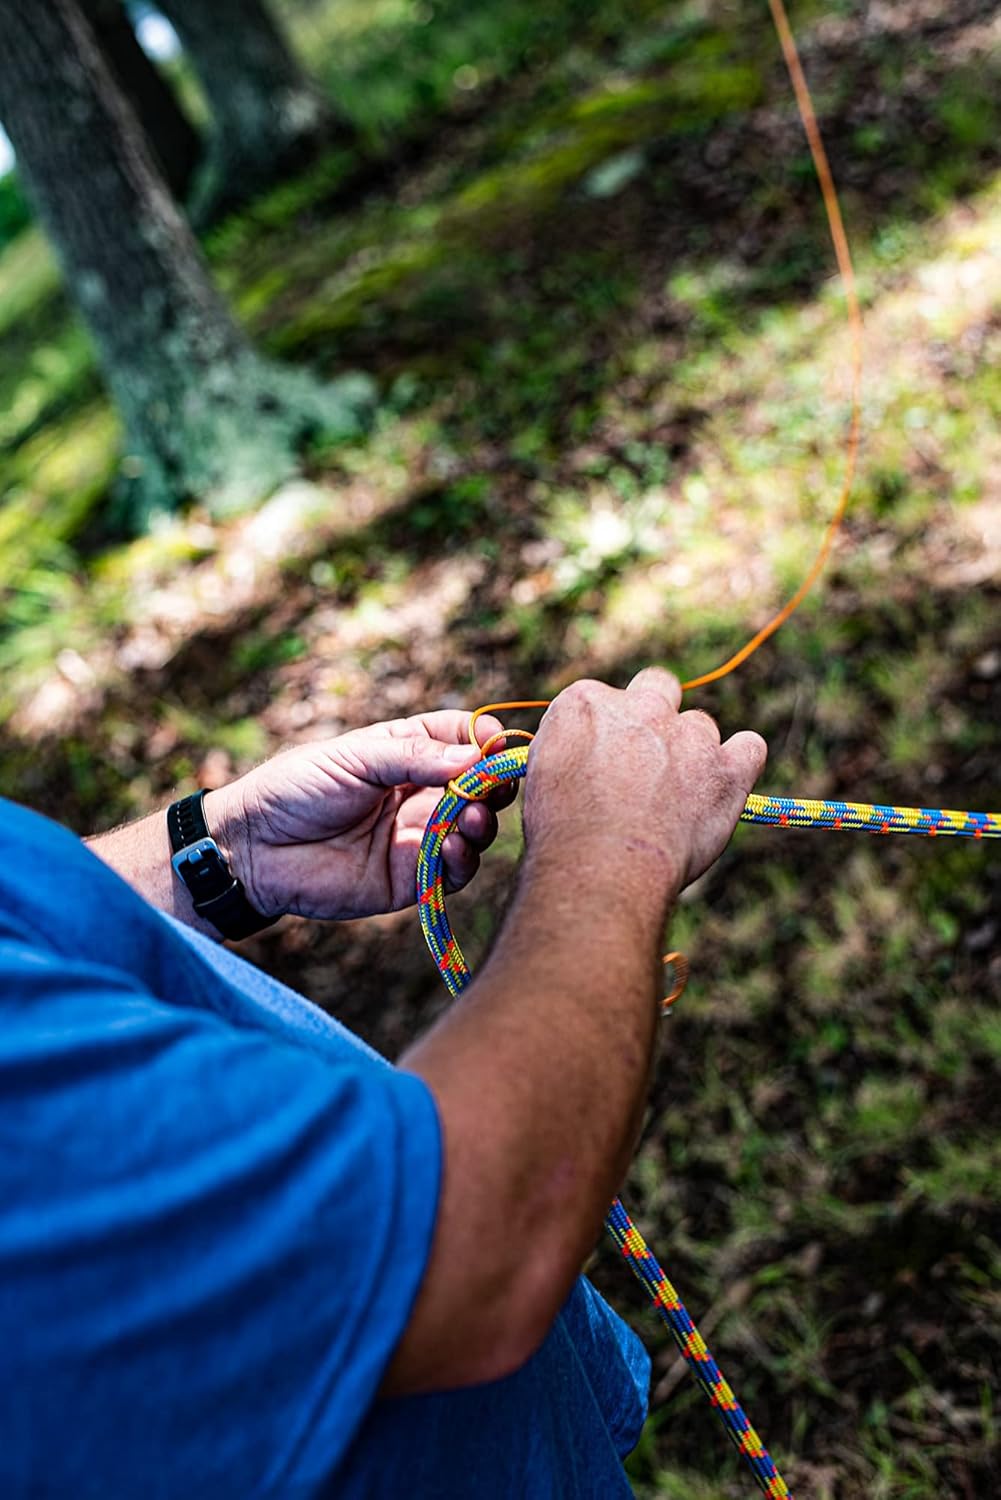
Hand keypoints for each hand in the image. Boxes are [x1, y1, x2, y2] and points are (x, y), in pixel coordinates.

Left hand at [206, 711, 513, 921]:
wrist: (252, 848)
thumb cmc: (294, 790)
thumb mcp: (355, 758)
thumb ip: (414, 757)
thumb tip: (476, 756)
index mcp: (405, 753)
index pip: (461, 738)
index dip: (485, 739)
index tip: (498, 744)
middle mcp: (419, 794)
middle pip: (479, 785)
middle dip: (495, 783)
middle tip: (497, 784)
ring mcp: (417, 837)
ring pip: (473, 830)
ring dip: (483, 821)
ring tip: (474, 816)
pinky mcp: (410, 880)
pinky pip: (452, 872)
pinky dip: (463, 859)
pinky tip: (454, 846)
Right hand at [523, 668, 765, 899]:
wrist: (602, 865)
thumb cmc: (562, 832)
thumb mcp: (541, 775)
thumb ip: (568, 749)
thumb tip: (581, 757)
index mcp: (587, 701)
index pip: (602, 699)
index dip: (605, 731)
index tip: (601, 760)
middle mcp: (641, 706)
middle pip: (658, 686)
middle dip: (655, 713)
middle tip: (645, 760)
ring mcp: (689, 735)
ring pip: (700, 726)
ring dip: (692, 751)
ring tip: (675, 799)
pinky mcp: (727, 770)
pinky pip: (750, 747)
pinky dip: (740, 762)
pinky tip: (725, 783)